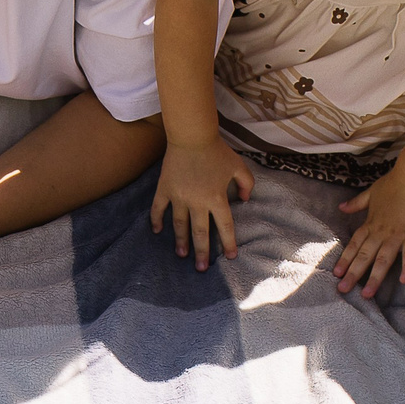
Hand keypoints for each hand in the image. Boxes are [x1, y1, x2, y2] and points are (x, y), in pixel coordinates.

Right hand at [148, 139, 254, 270]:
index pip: (224, 226)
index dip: (228, 242)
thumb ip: (247, 184)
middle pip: (200, 232)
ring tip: (181, 255)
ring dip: (181, 241)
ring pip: (180, 224)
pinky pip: (159, 208)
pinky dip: (157, 220)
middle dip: (202, 252)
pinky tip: (157, 231)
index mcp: (216, 198)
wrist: (192, 135)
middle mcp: (197, 201)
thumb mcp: (239, 166)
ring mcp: (179, 196)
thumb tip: (247, 200)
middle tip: (201, 268)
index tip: (231, 256)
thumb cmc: (217, 151)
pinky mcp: (165, 189)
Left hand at [333, 175, 404, 298]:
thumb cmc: (393, 184)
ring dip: (375, 277)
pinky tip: (404, 281)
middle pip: (364, 256)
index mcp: (371, 224)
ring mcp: (397, 236)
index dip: (345, 259)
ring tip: (367, 294)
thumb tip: (341, 207)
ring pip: (383, 260)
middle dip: (353, 274)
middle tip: (343, 290)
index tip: (336, 273)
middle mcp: (381, 233)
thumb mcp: (371, 193)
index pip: (354, 245)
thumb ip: (356, 203)